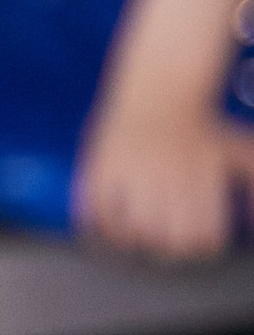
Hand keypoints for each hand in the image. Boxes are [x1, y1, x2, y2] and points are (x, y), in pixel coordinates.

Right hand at [74, 95, 253, 257]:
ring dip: (137, 239)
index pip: (204, 239)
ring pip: (133, 233)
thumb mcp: (241, 151)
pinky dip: (102, 226)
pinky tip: (111, 224)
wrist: (162, 86)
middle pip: (169, 243)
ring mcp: (131, 174)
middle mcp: (167, 179)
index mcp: (201, 180)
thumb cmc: (204, 123)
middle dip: (170, 248)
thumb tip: (253, 224)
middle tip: (166, 241)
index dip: (202, 245)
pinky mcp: (102, 168)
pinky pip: (97, 213)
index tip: (196, 238)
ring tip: (139, 233)